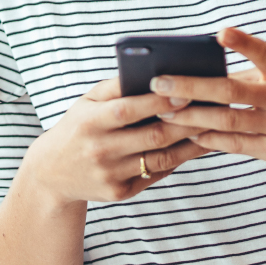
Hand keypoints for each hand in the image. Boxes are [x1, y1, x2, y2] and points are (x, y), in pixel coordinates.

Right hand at [18, 75, 208, 205]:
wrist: (51, 173)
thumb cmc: (77, 128)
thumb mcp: (86, 102)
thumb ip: (116, 87)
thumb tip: (153, 72)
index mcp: (90, 122)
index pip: (128, 110)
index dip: (159, 102)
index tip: (186, 92)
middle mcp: (100, 150)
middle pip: (153, 136)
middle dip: (187, 122)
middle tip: (214, 109)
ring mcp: (111, 175)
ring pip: (162, 159)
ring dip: (191, 144)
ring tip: (213, 128)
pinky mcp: (120, 193)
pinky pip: (156, 174)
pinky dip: (178, 160)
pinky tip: (195, 147)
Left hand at [151, 27, 265, 178]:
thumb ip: (256, 75)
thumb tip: (205, 71)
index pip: (265, 54)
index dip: (243, 43)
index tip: (220, 33)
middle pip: (231, 90)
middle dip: (191, 86)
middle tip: (158, 82)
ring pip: (228, 121)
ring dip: (191, 116)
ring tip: (163, 111)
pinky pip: (237, 145)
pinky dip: (210, 138)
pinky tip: (189, 133)